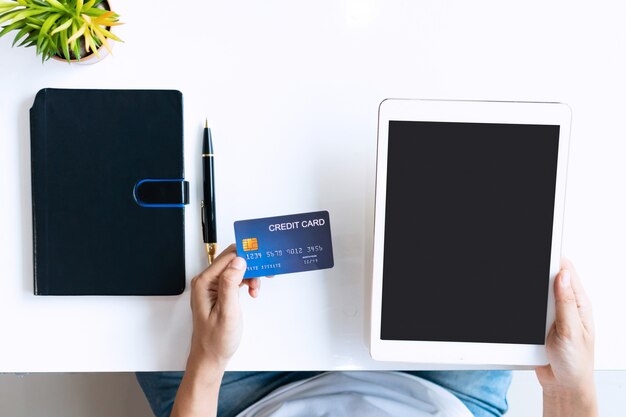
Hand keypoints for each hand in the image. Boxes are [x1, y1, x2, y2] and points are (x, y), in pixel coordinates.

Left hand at [188, 244, 259, 369]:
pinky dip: (246, 282)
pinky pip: (235, 278)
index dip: (246, 255)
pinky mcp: (219, 292)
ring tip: (255, 290)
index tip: (262, 257)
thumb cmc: (215, 340)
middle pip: (232, 260)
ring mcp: (212, 286)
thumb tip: (238, 261)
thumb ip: (230, 284)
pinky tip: (252, 291)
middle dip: (251, 265)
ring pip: (236, 269)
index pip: (227, 257)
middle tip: (265, 275)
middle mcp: (206, 281)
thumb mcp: (226, 312)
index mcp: (204, 283)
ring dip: (250, 275)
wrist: (210, 357)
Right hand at [536, 259, 596, 412]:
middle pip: (547, 278)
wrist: (563, 386)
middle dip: (535, 272)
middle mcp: (566, 306)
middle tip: (526, 269)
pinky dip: (522, 308)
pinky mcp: (539, 324)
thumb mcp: (571, 332)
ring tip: (522, 293)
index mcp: (579, 304)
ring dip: (528, 291)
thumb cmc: (576, 364)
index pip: (567, 271)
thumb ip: (566, 303)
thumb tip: (563, 275)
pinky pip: (527, 309)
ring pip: (535, 292)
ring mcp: (552, 314)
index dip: (553, 257)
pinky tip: (519, 310)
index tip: (541, 246)